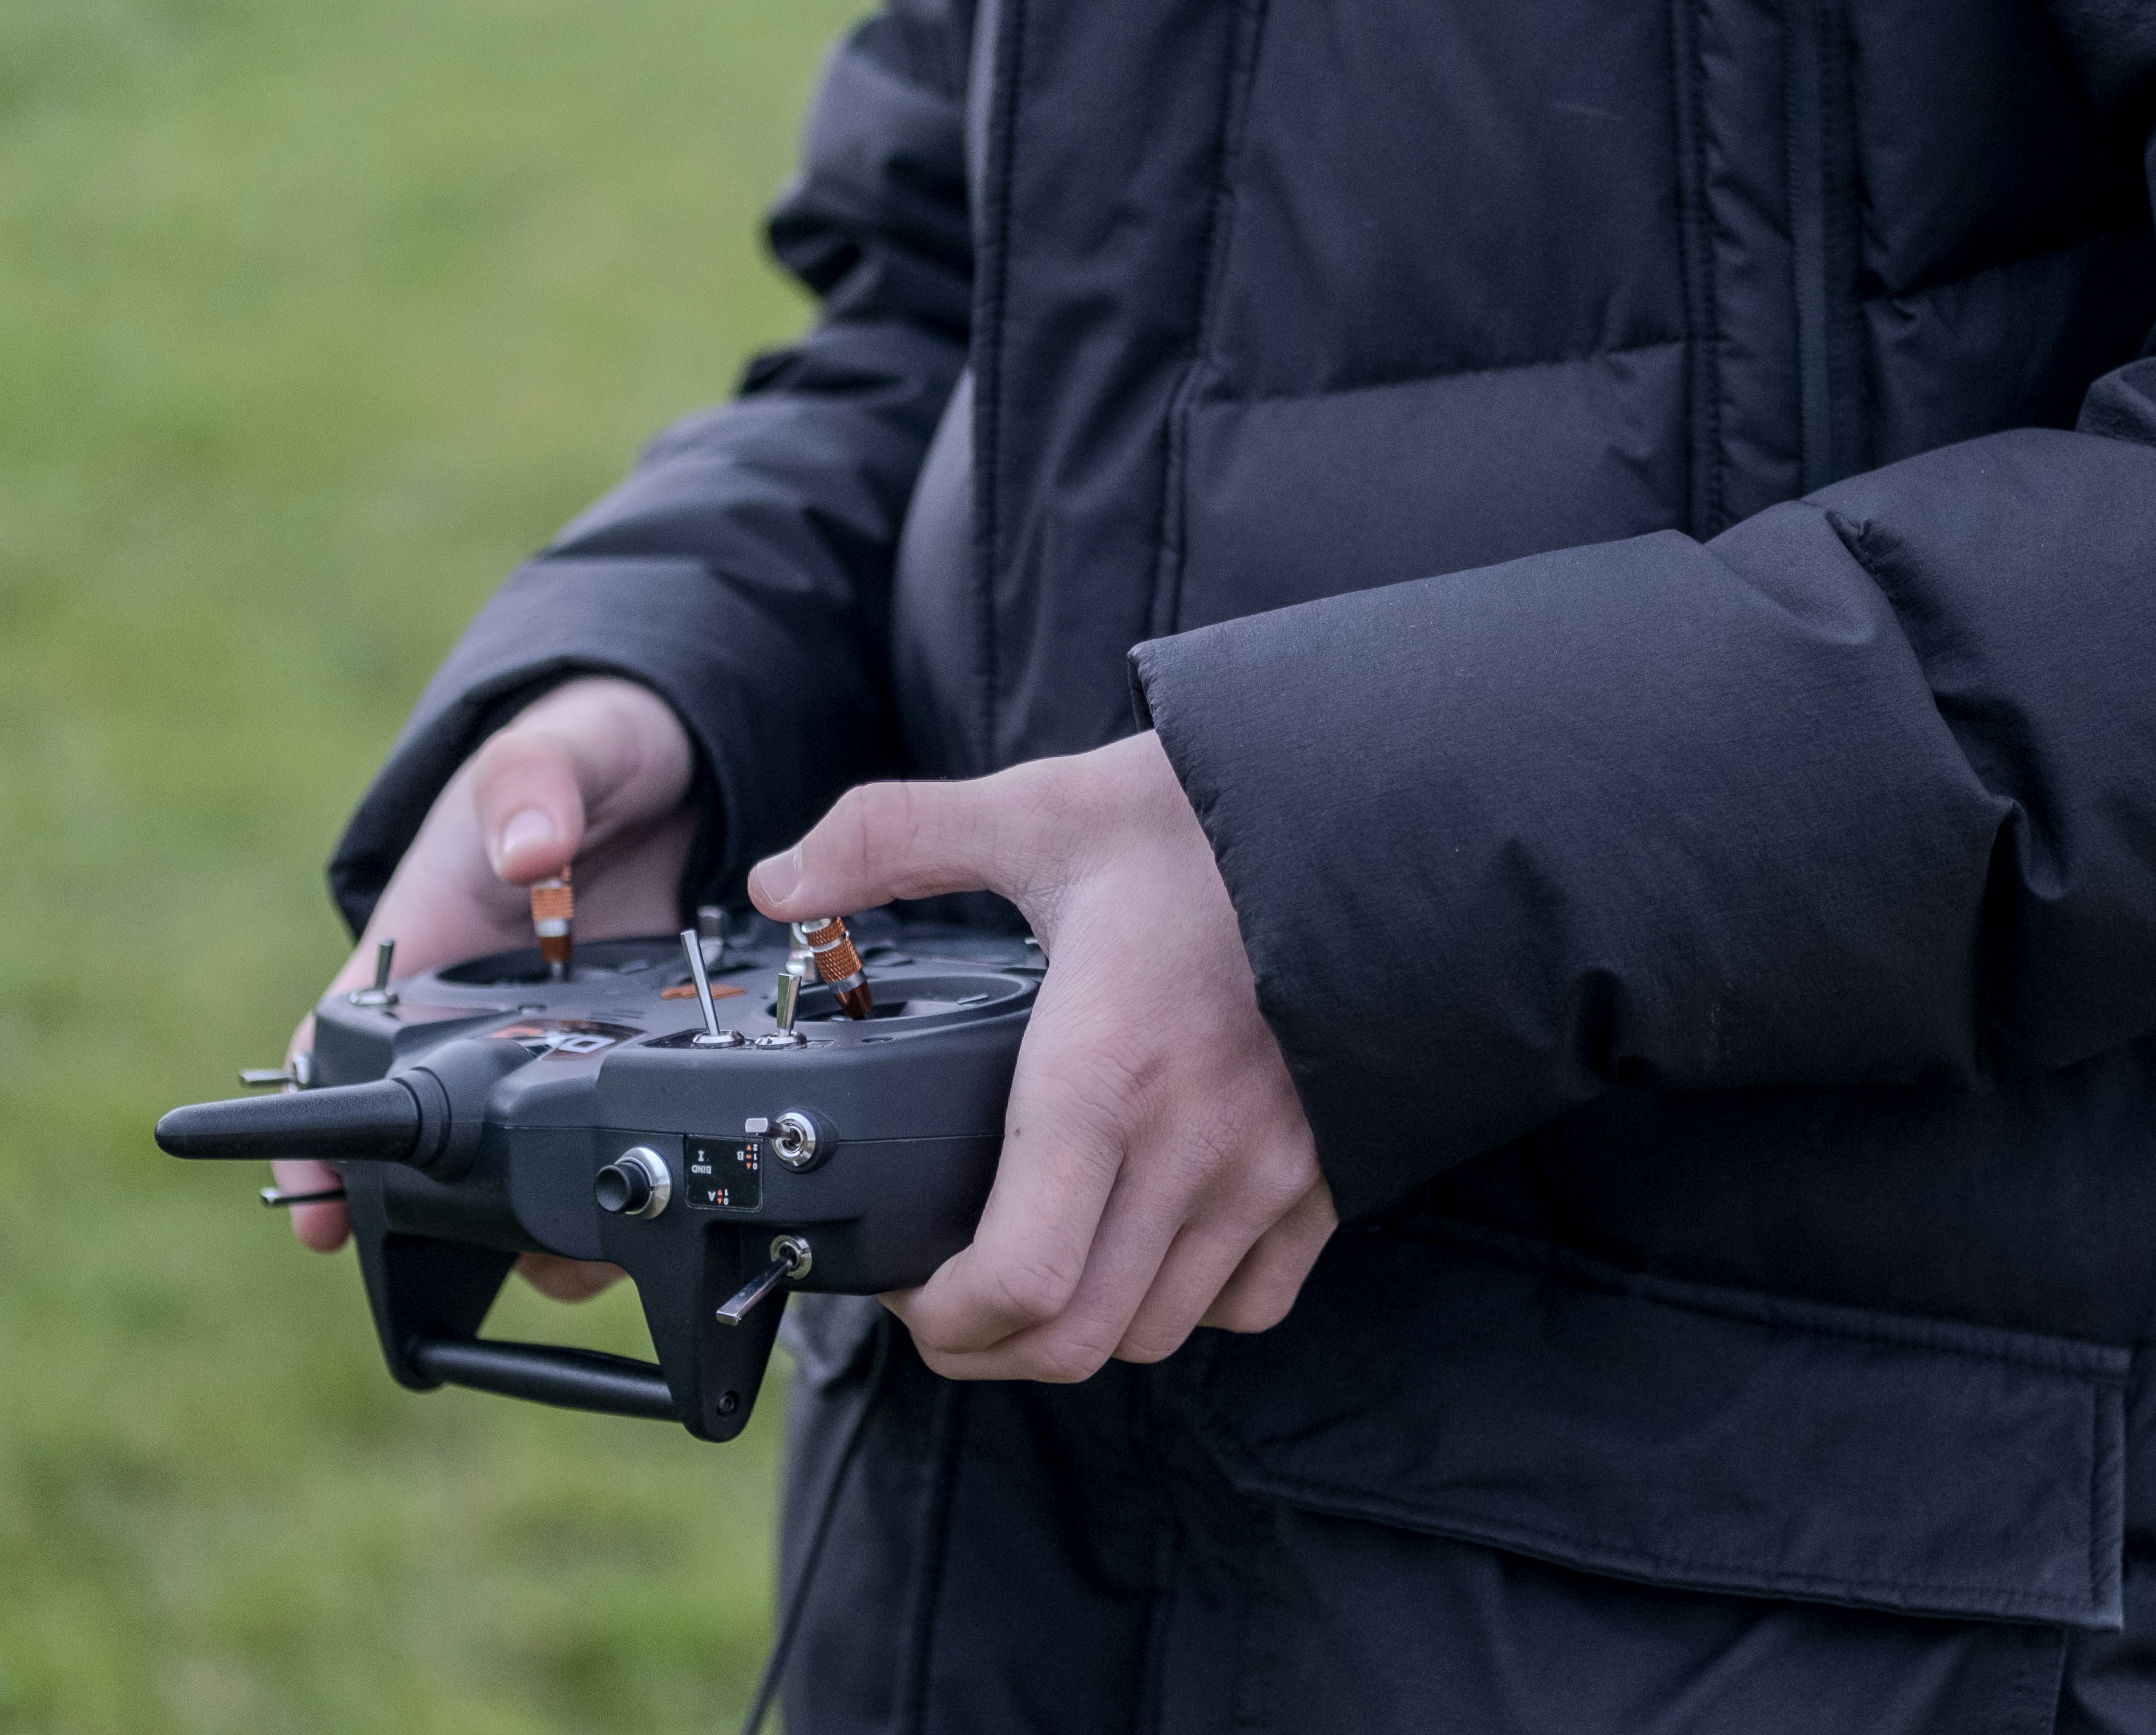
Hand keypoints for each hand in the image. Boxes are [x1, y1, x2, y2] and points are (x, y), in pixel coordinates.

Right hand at [273, 674, 697, 1301]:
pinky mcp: (629, 1054)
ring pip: (532, 1157)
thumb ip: (529, 784)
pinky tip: (672, 1196)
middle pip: (435, 1142)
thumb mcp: (544, 750)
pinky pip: (620, 1130)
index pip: (339, 1050)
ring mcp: (555, 1045)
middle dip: (454, 1215)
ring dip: (554, 1214)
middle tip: (499, 1254)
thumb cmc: (576, 754)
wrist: (673, 763)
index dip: (317, 1134)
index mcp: (422, 949)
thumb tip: (527, 852)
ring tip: (592, 1250)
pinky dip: (636, 1166)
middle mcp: (476, 1017)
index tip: (317, 1209)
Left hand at [750, 731, 1333, 1379]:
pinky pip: (1248, 1304)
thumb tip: (777, 882)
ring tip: (1026, 1276)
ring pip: (1155, 1334)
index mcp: (1104, 1071)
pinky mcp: (1323, 1178)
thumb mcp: (1038, 809)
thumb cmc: (1203, 821)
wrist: (1378, 817)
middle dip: (985, 1347)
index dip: (939, 1320)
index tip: (902, 1285)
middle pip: (1075, 1339)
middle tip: (938, 1303)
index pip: (1018, 1280)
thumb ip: (893, 836)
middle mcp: (1192, 1145)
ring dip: (1076, 1330)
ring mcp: (1268, 1173)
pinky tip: (1139, 1248)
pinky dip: (1182, 1305)